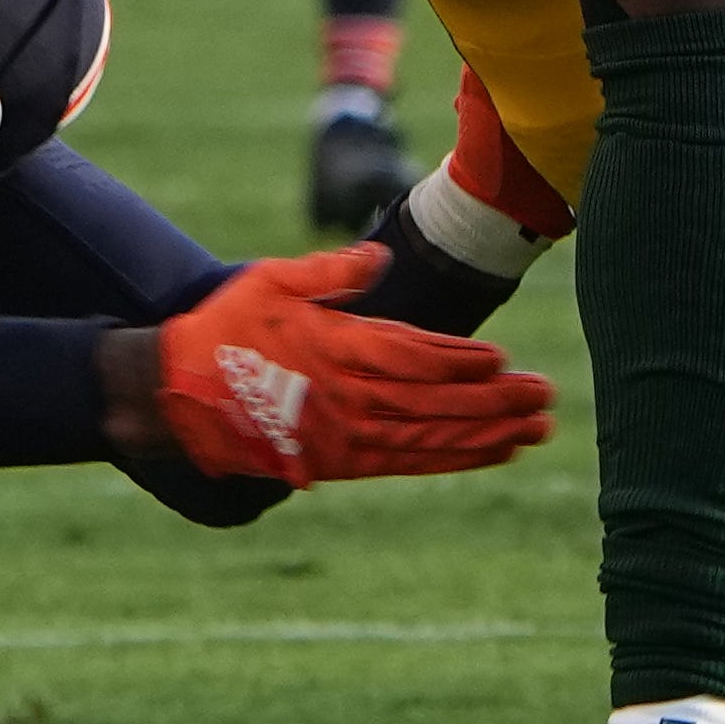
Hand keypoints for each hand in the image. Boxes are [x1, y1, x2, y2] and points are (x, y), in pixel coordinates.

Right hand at [144, 247, 557, 486]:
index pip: (413, 357)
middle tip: (545, 397)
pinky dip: (454, 459)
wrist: (179, 395)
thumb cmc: (225, 328)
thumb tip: (381, 260)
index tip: (503, 360)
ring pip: (430, 438)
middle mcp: (347, 397)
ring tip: (535, 430)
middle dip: (495, 401)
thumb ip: (331, 273)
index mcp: (335, 348)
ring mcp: (345, 435)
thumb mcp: (271, 280)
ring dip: (487, 435)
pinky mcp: (339, 462)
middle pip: (435, 402)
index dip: (459, 361)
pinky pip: (407, 463)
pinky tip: (491, 452)